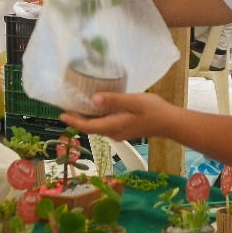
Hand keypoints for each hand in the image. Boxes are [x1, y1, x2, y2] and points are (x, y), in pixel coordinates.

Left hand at [60, 92, 175, 139]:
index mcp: (113, 127)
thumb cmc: (153, 111)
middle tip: (67, 106)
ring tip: (78, 105)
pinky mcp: (124, 129)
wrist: (170, 123)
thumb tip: (94, 99)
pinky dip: (97, 117)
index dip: (73, 121)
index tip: (61, 114)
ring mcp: (119, 133)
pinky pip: (105, 125)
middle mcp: (113, 133)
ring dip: (87, 118)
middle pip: (90, 128)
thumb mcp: (133, 101)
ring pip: (98, 127)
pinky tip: (97, 107)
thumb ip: (113, 100)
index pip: (88, 126)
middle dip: (77, 119)